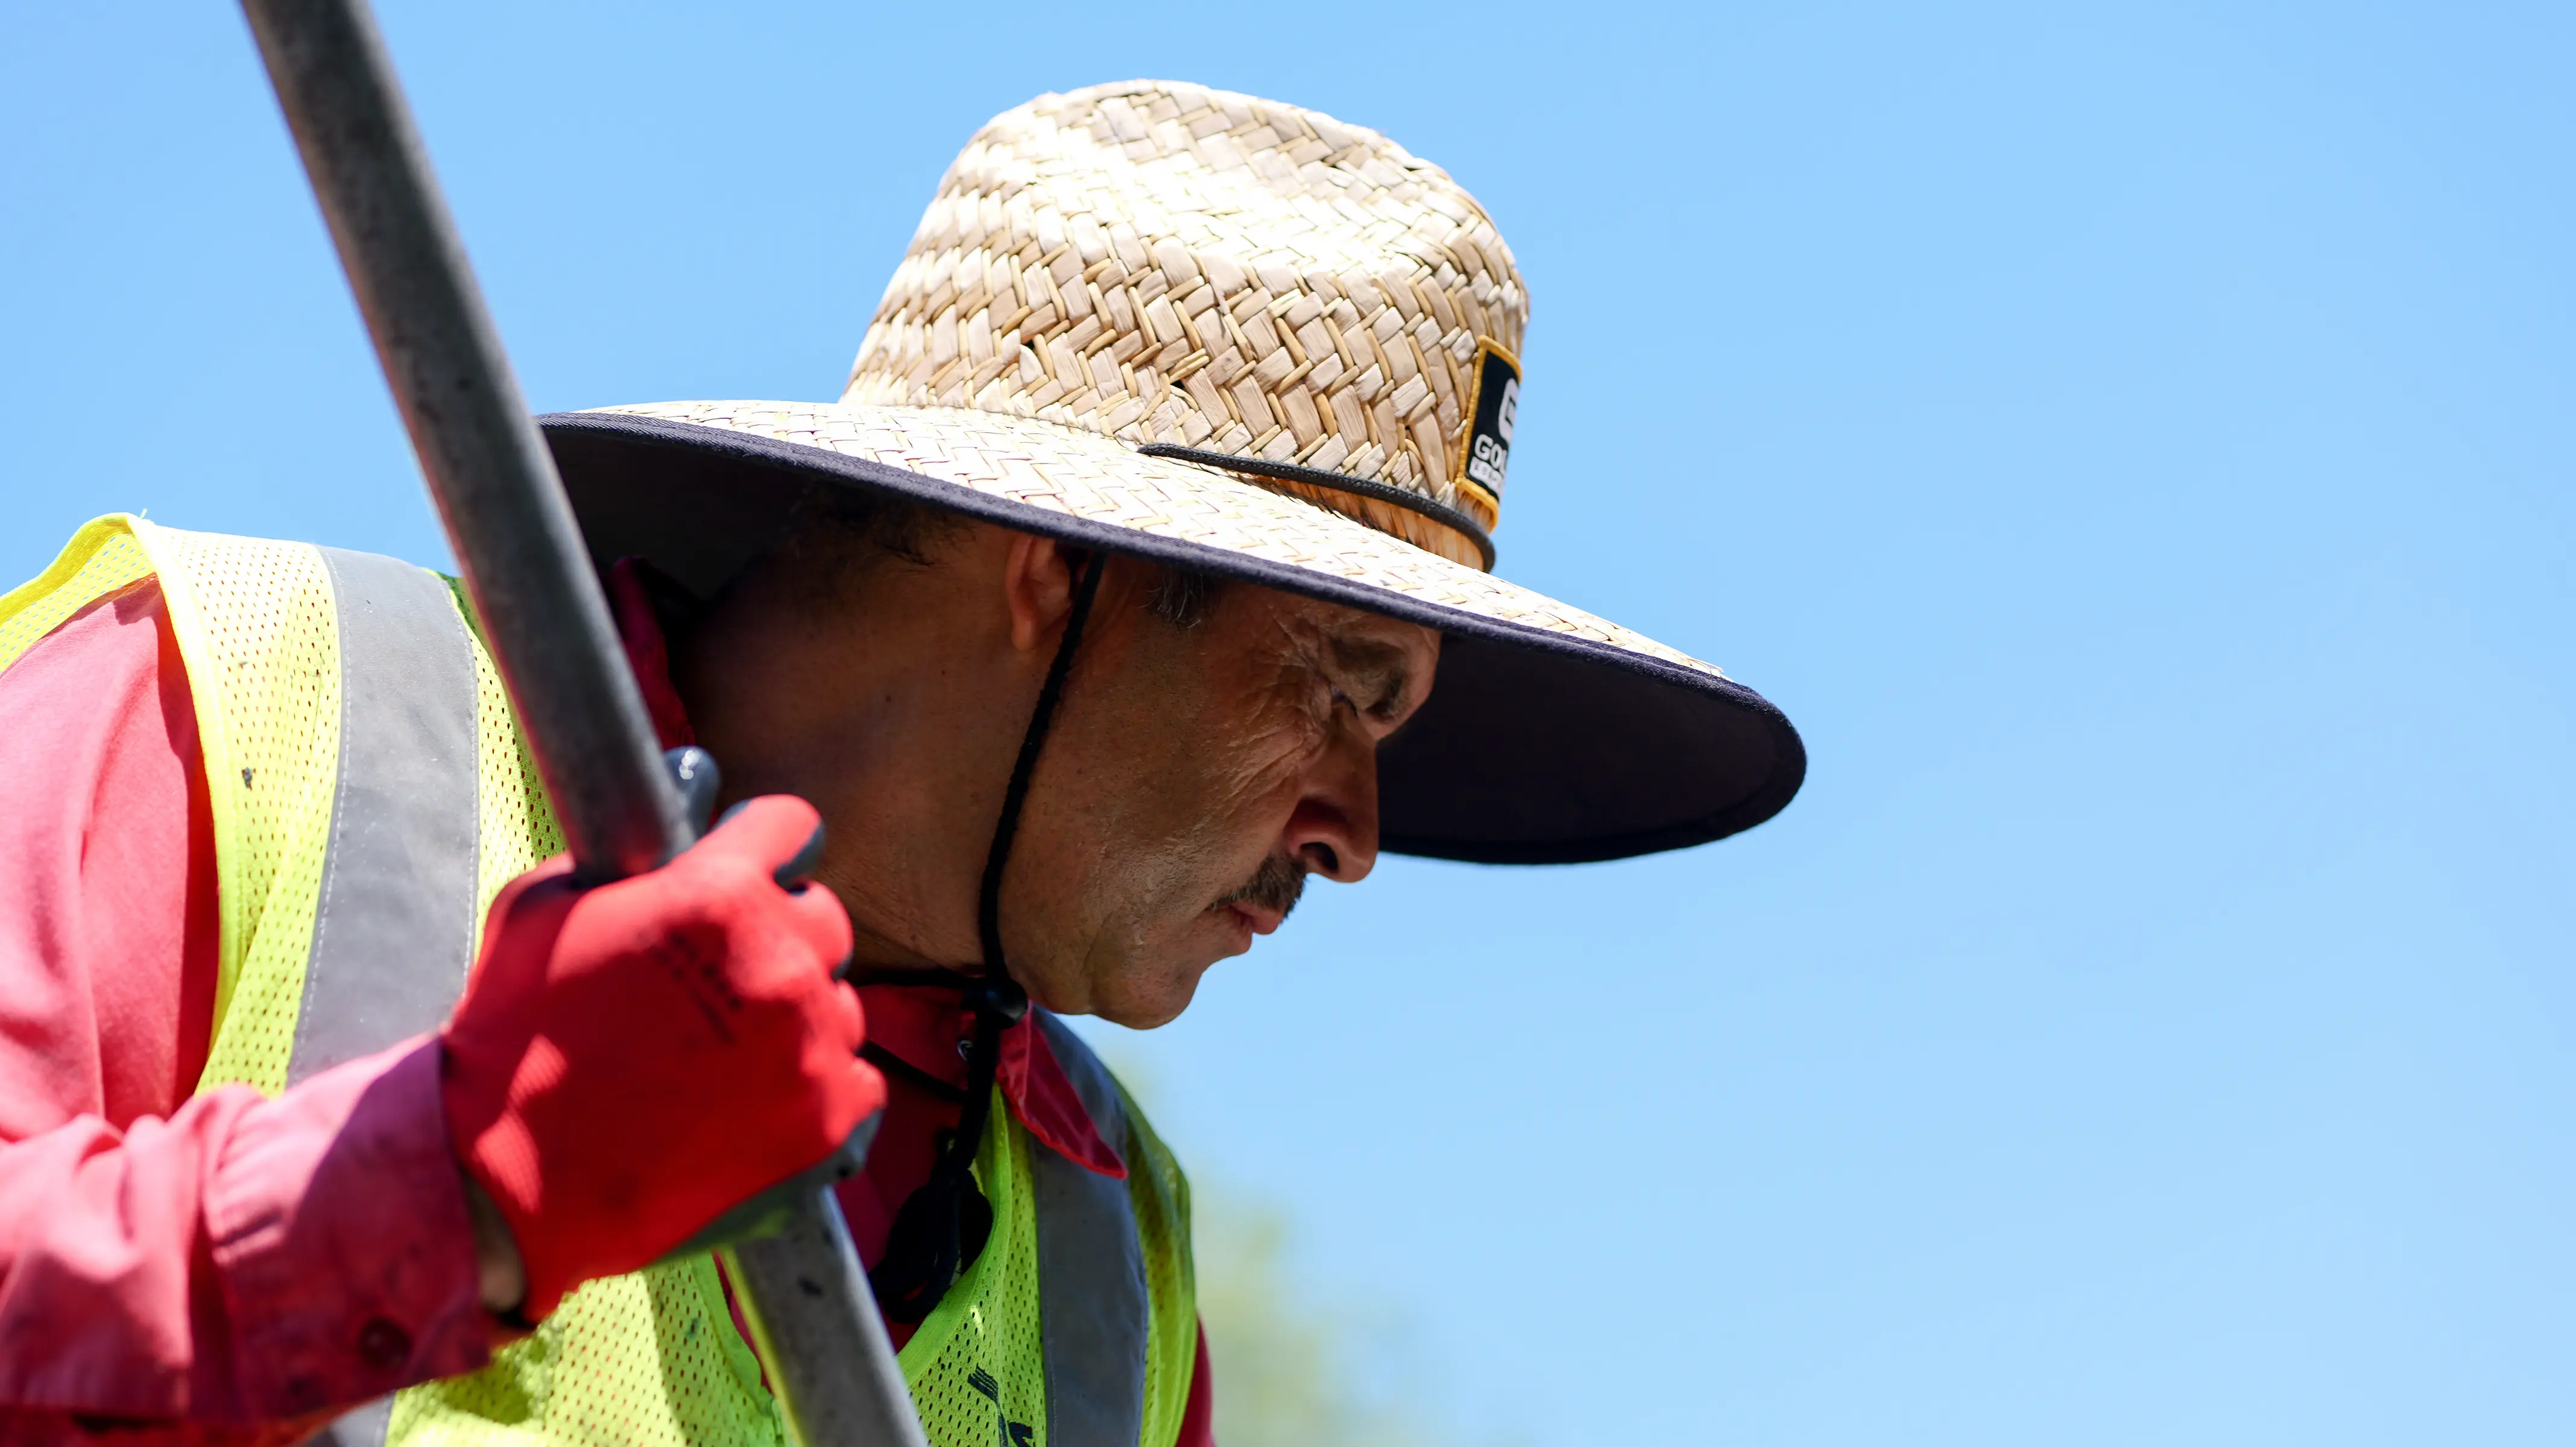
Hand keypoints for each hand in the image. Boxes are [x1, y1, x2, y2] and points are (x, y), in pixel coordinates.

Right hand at [440, 796, 882, 1318]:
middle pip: (824, 918)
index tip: (753, 868)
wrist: (511, 1180)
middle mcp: (780, 963)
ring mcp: (810, 1045)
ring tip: (730, 1052)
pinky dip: (821, 1087)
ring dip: (798, 1016)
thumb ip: (628, 859)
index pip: (792, 827)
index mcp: (719, 895)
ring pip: (838, 1003)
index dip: (765, 847)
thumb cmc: (514, 1040)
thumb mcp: (547, 909)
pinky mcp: (825, 1120)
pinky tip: (763, 1099)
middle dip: (782, 934)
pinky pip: (858, 1080)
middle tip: (726, 975)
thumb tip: (677, 827)